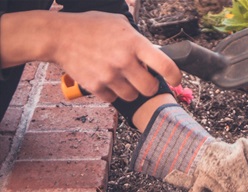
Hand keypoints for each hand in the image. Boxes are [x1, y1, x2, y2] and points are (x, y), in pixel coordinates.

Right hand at [1, 11, 181, 102]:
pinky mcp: (96, 86)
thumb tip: (155, 54)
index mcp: (134, 43)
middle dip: (149, 86)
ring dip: (131, 90)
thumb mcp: (120, 24)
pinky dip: (112, 93)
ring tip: (123, 79)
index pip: (165, 66)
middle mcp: (124, 61)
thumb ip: (138, 40)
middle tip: (144, 80)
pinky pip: (113, 99)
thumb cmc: (91, 27)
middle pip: (150, 88)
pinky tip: (107, 80)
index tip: (175, 80)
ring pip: (132, 96)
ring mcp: (109, 76)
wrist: (59, 36)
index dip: (174, 76)